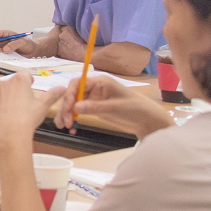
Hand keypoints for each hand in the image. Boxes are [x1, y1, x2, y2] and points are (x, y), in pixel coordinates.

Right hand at [0, 30, 39, 56]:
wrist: (33, 52)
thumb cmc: (28, 44)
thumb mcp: (22, 42)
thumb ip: (14, 44)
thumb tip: (5, 49)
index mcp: (5, 34)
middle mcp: (2, 41)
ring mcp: (1, 48)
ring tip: (1, 55)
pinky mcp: (3, 55)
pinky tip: (3, 58)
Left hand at [0, 70, 48, 142]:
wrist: (10, 132)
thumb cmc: (28, 116)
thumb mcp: (43, 105)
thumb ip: (53, 94)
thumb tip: (63, 87)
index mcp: (19, 80)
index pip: (25, 74)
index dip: (29, 80)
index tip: (31, 87)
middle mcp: (5, 83)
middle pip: (13, 82)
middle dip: (18, 89)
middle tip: (25, 101)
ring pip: (3, 92)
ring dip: (8, 97)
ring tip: (15, 110)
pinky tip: (5, 117)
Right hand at [52, 73, 173, 137]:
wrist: (146, 120)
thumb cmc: (134, 108)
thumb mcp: (115, 107)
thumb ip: (95, 107)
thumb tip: (75, 107)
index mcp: (100, 82)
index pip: (78, 83)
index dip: (70, 94)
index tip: (68, 107)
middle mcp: (94, 88)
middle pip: (72, 94)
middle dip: (66, 107)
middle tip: (65, 122)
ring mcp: (93, 99)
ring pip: (73, 104)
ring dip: (66, 114)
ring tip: (64, 127)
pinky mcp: (94, 109)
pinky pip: (78, 112)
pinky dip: (73, 119)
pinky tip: (71, 128)